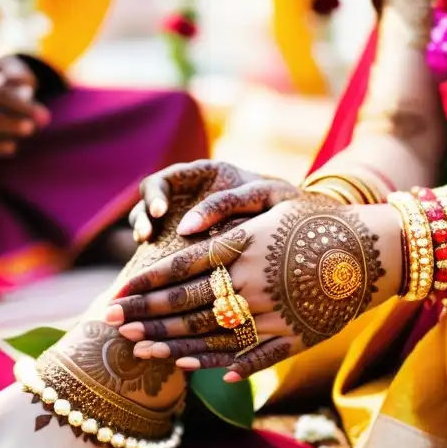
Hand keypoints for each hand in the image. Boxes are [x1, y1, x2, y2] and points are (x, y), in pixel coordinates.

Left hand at [106, 199, 400, 381]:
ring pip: (207, 335)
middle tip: (110, 323)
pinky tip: (188, 369)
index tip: (118, 294)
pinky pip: (245, 357)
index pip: (181, 268)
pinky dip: (215, 365)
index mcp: (242, 246)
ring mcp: (270, 315)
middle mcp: (250, 282)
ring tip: (139, 348)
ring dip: (168, 343)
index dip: (146, 284)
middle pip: (185, 304)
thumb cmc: (318, 222)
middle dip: (143, 315)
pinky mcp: (291, 339)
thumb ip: (226, 212)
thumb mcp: (273, 202)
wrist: (376, 251)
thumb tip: (184, 230)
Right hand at [128, 160, 305, 242]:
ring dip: (145, 234)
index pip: (166, 180)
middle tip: (147, 234)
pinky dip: (158, 257)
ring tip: (148, 247)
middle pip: (150, 201)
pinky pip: (164, 247)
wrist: (303, 225)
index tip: (159, 214)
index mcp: (205, 175)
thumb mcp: (261, 196)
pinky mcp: (188, 243)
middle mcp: (190, 195)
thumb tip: (187, 227)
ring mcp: (185, 219)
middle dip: (143, 217)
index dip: (156, 196)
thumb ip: (226, 203)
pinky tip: (160, 272)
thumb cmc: (283, 203)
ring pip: (151, 224)